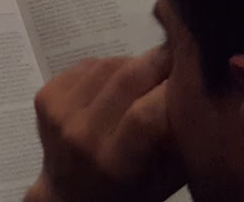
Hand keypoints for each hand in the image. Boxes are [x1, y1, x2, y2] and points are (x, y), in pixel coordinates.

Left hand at [26, 47, 184, 201]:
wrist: (70, 196)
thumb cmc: (131, 190)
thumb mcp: (167, 176)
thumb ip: (181, 137)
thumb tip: (197, 88)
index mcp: (113, 163)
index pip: (146, 114)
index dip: (175, 87)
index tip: (196, 74)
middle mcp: (80, 134)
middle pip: (127, 78)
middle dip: (161, 60)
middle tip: (182, 55)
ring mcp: (57, 112)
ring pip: (109, 64)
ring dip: (136, 63)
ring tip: (150, 77)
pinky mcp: (45, 95)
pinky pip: (89, 65)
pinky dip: (111, 66)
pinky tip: (118, 83)